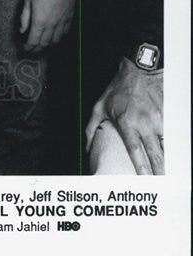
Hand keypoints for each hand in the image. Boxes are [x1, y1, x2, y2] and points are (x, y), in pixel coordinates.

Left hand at [20, 0, 76, 51]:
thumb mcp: (28, 1)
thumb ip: (24, 17)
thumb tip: (22, 30)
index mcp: (39, 21)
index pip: (33, 41)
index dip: (28, 48)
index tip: (25, 50)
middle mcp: (52, 25)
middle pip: (44, 43)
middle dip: (37, 49)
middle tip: (32, 51)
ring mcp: (62, 22)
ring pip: (56, 40)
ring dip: (49, 45)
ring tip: (43, 45)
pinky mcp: (70, 17)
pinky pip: (66, 32)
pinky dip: (60, 37)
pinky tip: (56, 36)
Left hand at [85, 58, 163, 174]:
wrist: (138, 71)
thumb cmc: (117, 89)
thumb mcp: (99, 106)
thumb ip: (92, 128)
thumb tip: (87, 147)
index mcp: (127, 123)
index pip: (135, 151)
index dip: (141, 168)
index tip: (145, 181)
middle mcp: (143, 123)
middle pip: (154, 154)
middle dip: (159, 171)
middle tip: (161, 184)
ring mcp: (156, 119)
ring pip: (164, 146)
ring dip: (166, 161)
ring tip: (166, 174)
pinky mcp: (165, 115)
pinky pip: (169, 135)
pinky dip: (169, 146)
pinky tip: (169, 156)